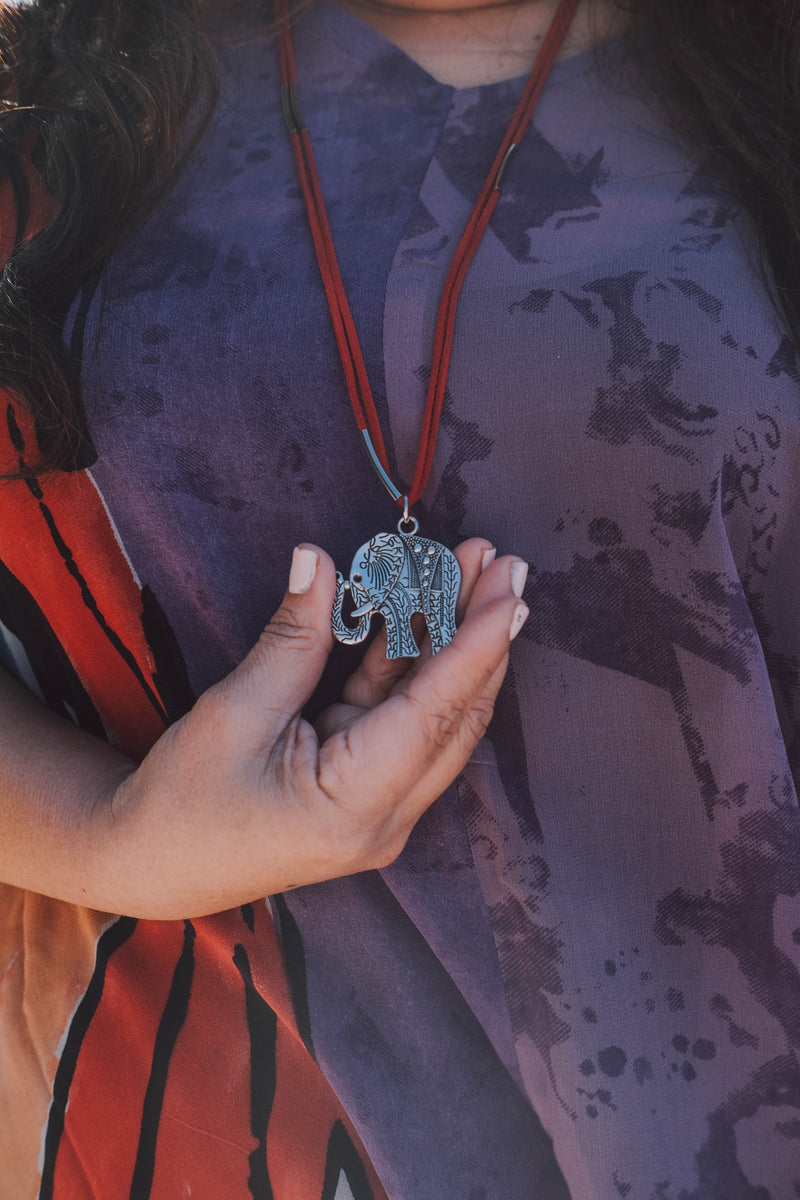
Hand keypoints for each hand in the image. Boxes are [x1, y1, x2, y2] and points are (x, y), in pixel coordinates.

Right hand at [95, 539, 528, 917]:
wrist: (152, 864)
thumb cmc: (182, 803)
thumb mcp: (235, 712)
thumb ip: (292, 638)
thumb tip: (317, 561)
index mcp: (355, 809)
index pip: (435, 715)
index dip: (476, 646)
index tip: (510, 589)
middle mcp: (386, 817)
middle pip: (454, 715)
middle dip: (479, 633)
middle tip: (499, 562)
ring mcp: (381, 806)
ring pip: (435, 716)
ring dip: (450, 643)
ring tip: (467, 571)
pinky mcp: (366, 790)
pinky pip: (402, 721)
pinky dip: (410, 665)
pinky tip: (418, 610)